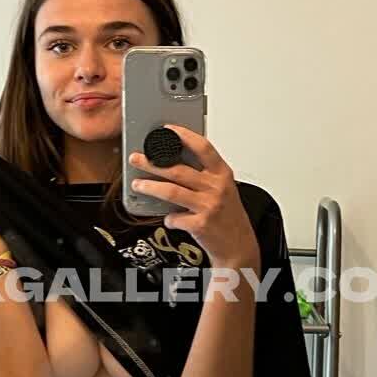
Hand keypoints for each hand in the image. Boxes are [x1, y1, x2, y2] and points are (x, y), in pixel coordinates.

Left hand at [128, 128, 258, 270]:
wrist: (239, 246)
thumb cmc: (229, 216)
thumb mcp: (224, 189)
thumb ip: (205, 175)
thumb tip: (174, 162)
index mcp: (222, 174)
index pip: (203, 147)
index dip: (184, 136)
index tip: (167, 130)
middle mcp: (216, 188)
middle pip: (179, 170)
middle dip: (153, 163)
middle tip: (137, 159)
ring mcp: (208, 206)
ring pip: (171, 191)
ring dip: (150, 187)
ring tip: (137, 184)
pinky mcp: (200, 224)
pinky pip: (174, 217)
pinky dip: (168, 218)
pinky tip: (168, 218)